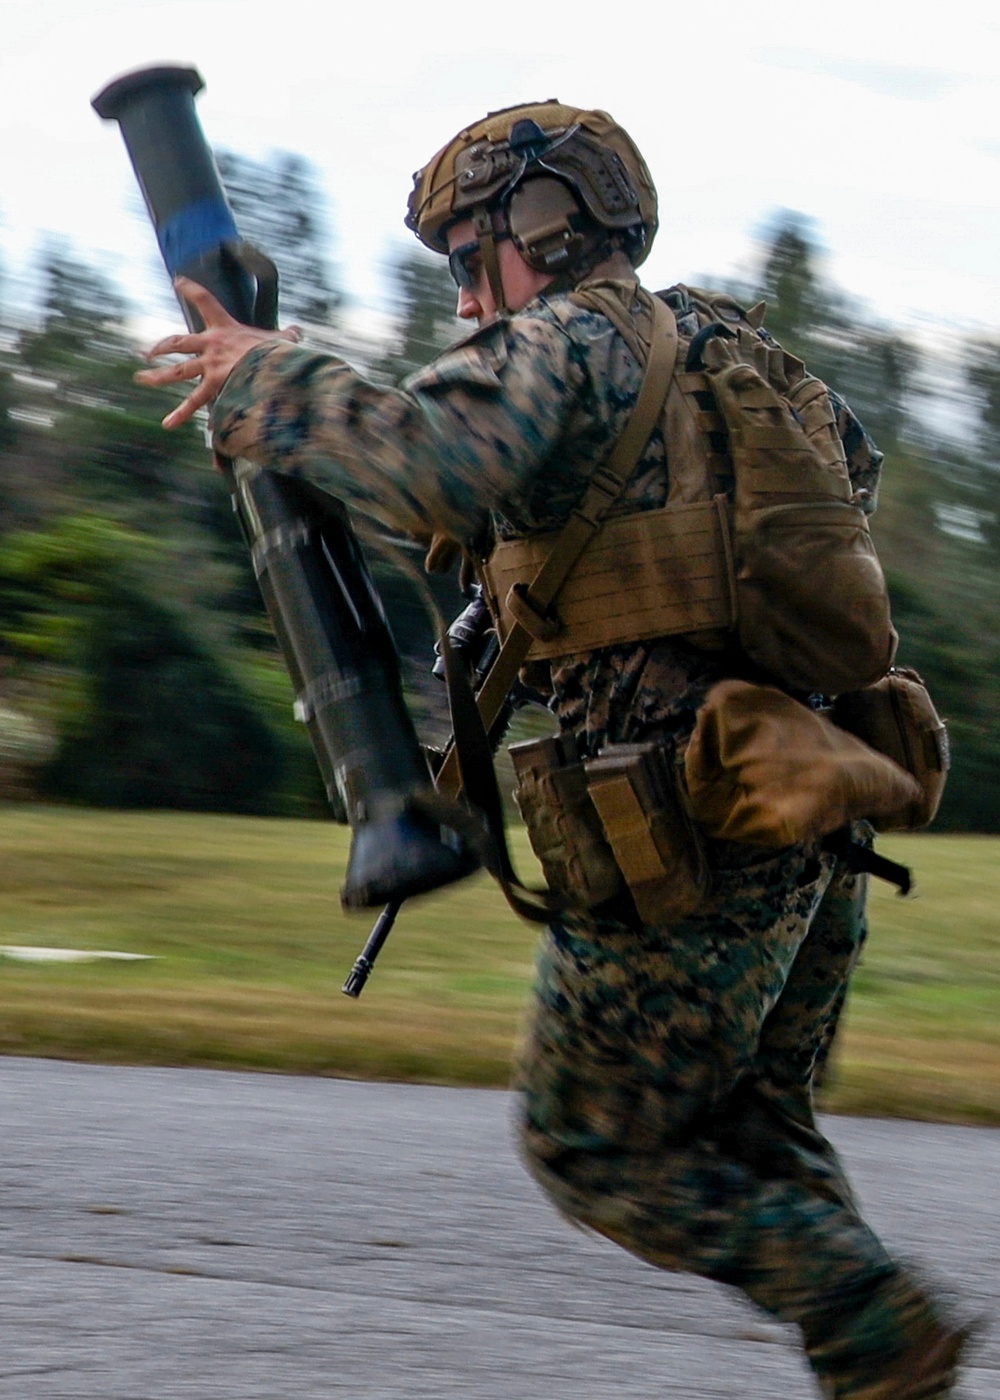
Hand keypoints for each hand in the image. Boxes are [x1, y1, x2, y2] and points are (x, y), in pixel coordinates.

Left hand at [135, 276, 301, 428]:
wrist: (271, 367)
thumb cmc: (277, 352)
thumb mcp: (282, 340)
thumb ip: (287, 337)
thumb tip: (299, 333)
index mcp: (225, 327)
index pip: (205, 301)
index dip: (190, 289)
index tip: (177, 281)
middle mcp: (211, 345)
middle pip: (178, 343)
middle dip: (160, 348)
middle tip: (146, 353)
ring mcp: (210, 366)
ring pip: (178, 372)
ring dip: (157, 376)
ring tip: (141, 378)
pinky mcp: (214, 386)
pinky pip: (196, 402)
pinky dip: (183, 414)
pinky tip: (168, 423)